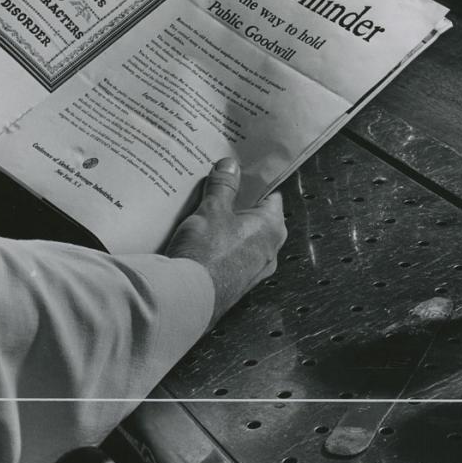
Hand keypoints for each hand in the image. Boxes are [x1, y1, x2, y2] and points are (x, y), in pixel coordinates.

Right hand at [165, 158, 286, 322]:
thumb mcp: (212, 209)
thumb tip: (230, 165)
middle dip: (237, 202)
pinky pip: (231, 256)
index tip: (241, 169)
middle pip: (256, 217)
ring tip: (205, 209)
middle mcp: (270, 250)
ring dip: (227, 225)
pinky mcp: (236, 282)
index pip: (271, 195)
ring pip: (243, 237)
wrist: (188, 297)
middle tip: (218, 186)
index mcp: (273, 228)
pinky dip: (220, 245)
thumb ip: (224, 185)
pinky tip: (200, 236)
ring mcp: (254, 269)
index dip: (255, 181)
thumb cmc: (207, 252)